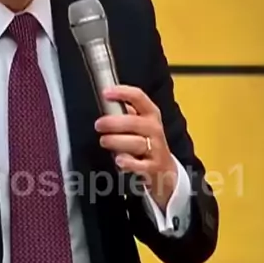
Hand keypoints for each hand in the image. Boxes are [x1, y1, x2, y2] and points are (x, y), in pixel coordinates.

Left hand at [94, 85, 177, 211]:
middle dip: (114, 122)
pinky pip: (140, 165)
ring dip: (117, 141)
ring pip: (136, 143)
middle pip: (135, 122)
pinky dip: (129, 163)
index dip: (123, 93)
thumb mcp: (141, 123)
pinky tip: (119, 160)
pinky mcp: (152, 167)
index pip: (139, 98)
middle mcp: (154, 129)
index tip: (106, 93)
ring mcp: (155, 149)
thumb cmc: (147, 142)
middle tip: (98, 125)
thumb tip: (107, 101)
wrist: (165, 169)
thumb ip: (126, 112)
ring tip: (104, 141)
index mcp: (150, 114)